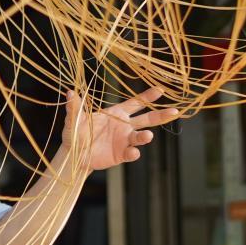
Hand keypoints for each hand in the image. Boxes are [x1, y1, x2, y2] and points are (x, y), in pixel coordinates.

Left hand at [61, 87, 178, 171]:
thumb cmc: (76, 133)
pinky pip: (131, 153)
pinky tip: (134, 152)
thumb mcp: (74, 119)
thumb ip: (75, 107)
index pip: (135, 103)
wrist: (74, 154)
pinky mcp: (121, 154)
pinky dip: (133, 153)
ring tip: (147, 136)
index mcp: (116, 113)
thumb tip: (70, 92)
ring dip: (145, 136)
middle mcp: (124, 126)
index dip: (147, 97)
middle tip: (175, 111)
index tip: (160, 90)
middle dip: (161, 115)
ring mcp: (124, 141)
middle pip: (146, 119)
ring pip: (140, 137)